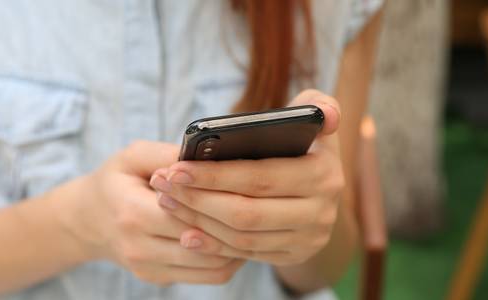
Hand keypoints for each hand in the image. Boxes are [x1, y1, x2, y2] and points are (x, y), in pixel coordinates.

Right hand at [60, 141, 245, 284]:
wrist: (89, 219)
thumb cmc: (116, 181)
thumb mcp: (133, 156)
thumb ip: (168, 155)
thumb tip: (208, 156)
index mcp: (131, 212)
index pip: (188, 213)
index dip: (219, 200)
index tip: (246, 185)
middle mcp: (139, 248)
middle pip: (205, 242)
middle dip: (235, 224)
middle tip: (261, 204)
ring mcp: (148, 268)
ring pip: (212, 266)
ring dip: (238, 246)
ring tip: (254, 222)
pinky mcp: (159, 279)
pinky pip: (206, 276)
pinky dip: (227, 258)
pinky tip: (237, 237)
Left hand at [150, 90, 344, 265]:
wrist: (319, 189)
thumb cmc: (304, 143)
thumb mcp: (314, 119)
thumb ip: (318, 104)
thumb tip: (324, 113)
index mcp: (323, 175)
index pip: (259, 178)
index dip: (214, 175)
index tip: (176, 168)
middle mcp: (321, 212)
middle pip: (246, 212)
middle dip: (198, 199)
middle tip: (163, 184)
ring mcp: (308, 239)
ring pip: (242, 236)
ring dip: (199, 221)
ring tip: (168, 201)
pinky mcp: (293, 255)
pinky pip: (246, 254)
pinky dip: (213, 244)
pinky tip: (186, 231)